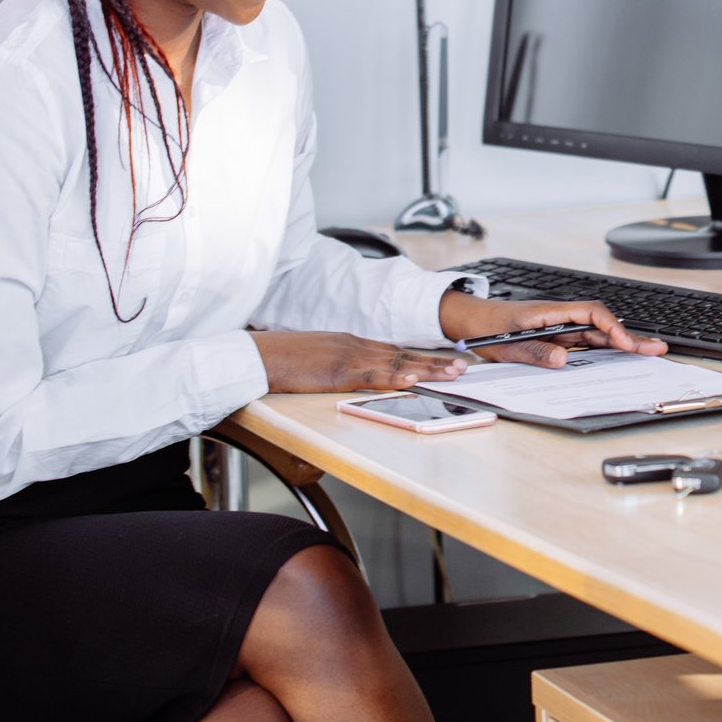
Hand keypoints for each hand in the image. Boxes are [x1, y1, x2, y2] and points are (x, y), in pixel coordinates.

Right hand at [250, 331, 467, 393]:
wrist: (260, 355)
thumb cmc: (285, 358)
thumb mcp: (320, 358)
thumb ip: (341, 363)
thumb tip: (355, 375)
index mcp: (353, 343)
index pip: (395, 349)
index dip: (421, 356)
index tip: (444, 361)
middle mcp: (357, 346)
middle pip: (404, 354)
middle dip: (434, 362)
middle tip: (462, 369)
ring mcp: (349, 358)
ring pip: (396, 363)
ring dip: (426, 369)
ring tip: (451, 375)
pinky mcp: (338, 372)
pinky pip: (371, 376)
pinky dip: (394, 377)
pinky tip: (411, 378)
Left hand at [438, 294, 667, 368]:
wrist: (471, 321)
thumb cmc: (486, 328)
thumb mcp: (506, 344)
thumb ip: (535, 351)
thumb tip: (563, 360)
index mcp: (550, 313)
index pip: (591, 314)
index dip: (612, 328)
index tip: (626, 345)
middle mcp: (560, 317)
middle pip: (602, 324)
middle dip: (629, 337)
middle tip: (656, 348)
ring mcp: (561, 327)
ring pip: (598, 334)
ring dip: (622, 343)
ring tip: (648, 353)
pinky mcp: (558, 337)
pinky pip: (586, 342)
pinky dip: (606, 349)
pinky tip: (621, 357)